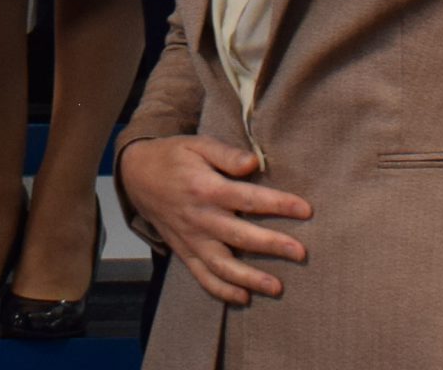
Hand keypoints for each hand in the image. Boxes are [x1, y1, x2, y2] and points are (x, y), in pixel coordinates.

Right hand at [118, 135, 310, 305]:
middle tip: (301, 252)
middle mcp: (199, 217)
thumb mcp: (197, 144)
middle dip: (272, 245)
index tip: (306, 210)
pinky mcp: (184, 251)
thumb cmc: (173, 156)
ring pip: (221, 265)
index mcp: (205, 188)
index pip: (247, 198)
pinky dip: (222, 291)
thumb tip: (254, 163)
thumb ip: (226, 154)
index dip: (278, 204)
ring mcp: (191, 238)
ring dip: (249, 278)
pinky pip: (202, 276)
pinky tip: (244, 298)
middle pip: (239, 235)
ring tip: (276, 287)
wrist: (136, 175)